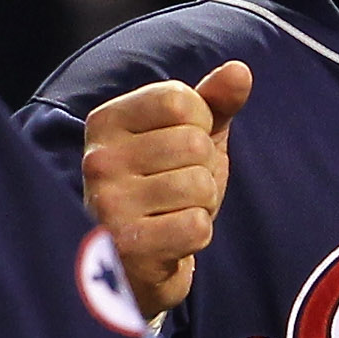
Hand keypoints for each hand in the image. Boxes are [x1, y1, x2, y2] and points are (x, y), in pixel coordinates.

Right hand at [82, 61, 251, 320]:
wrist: (134, 265)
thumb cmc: (161, 191)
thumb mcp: (186, 138)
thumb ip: (213, 103)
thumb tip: (240, 71)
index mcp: (106, 122)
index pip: (179, 100)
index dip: (200, 124)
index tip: (180, 148)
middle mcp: (98, 160)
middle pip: (194, 143)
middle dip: (203, 170)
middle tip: (177, 191)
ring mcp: (108, 205)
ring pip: (199, 185)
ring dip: (202, 204)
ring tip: (173, 214)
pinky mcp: (127, 247)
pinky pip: (197, 226)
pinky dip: (197, 236)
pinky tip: (170, 240)